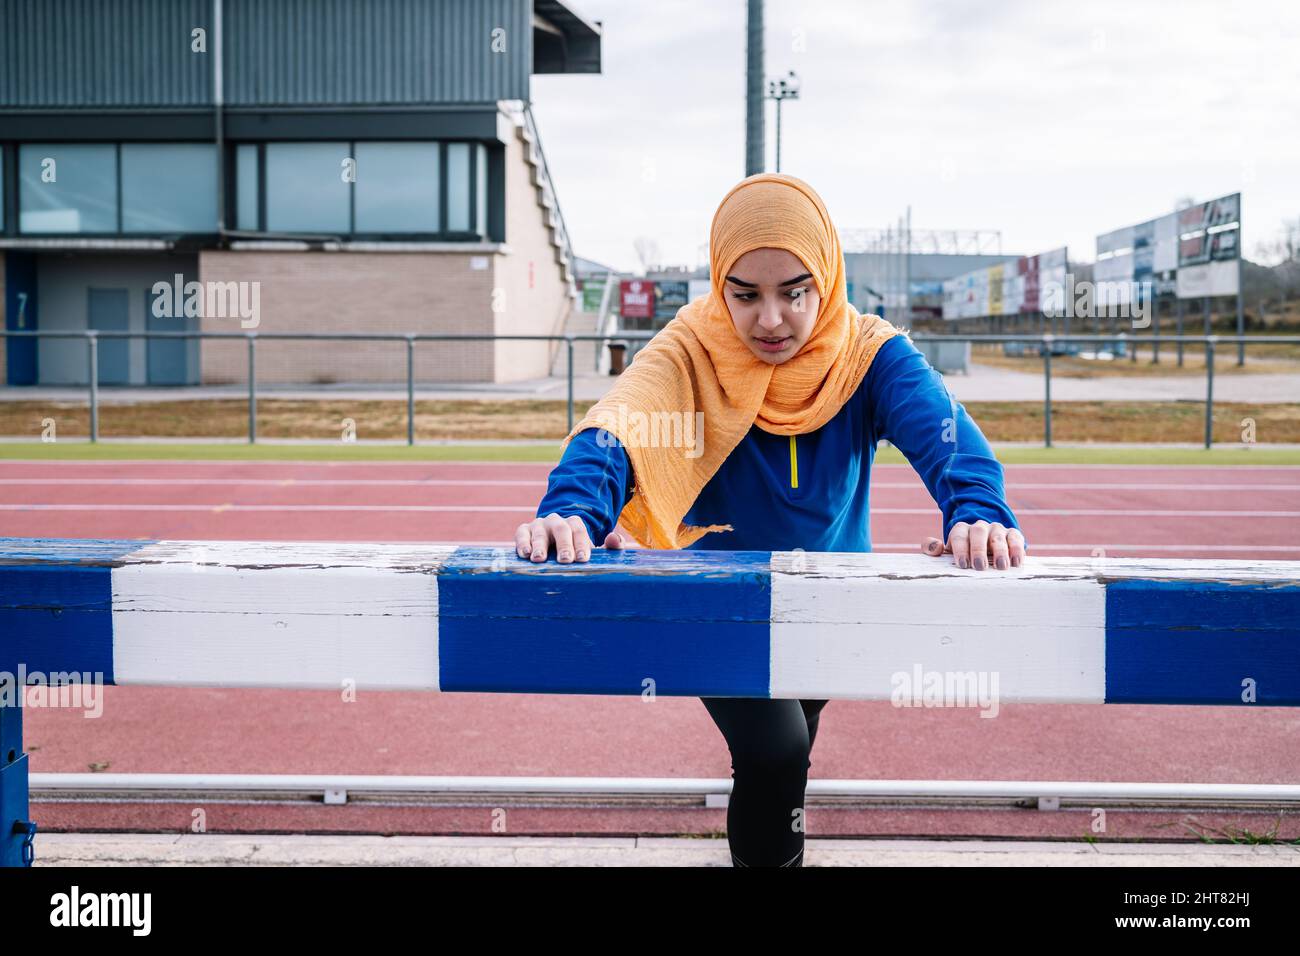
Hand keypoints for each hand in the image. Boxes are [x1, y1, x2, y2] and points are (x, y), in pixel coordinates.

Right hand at [515, 514, 635, 562]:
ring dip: (539, 545)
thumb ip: (610, 545)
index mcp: (574, 523)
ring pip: (539, 532)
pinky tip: (524, 554)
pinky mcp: (524, 531)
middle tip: (565, 560)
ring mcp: (539, 525)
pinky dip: (522, 543)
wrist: (552, 540)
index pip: (579, 530)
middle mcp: (556, 521)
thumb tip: (614, 540)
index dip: (581, 544)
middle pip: (561, 529)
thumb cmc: (575, 549)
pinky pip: (521, 533)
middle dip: (563, 545)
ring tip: (539, 559)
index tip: (582, 559)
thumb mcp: (592, 548)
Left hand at [921, 521, 1025, 569]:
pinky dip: (1017, 549)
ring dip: (1000, 551)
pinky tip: (1016, 562)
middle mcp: (979, 526)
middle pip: (978, 532)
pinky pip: (1015, 538)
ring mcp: (996, 529)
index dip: (960, 549)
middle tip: (980, 566)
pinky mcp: (1012, 534)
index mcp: (961, 529)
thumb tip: (933, 547)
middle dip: (978, 549)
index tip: (962, 564)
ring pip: (998, 536)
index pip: (959, 535)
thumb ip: (933, 548)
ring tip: (1001, 566)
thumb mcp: (947, 552)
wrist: (984, 546)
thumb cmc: (962, 553)